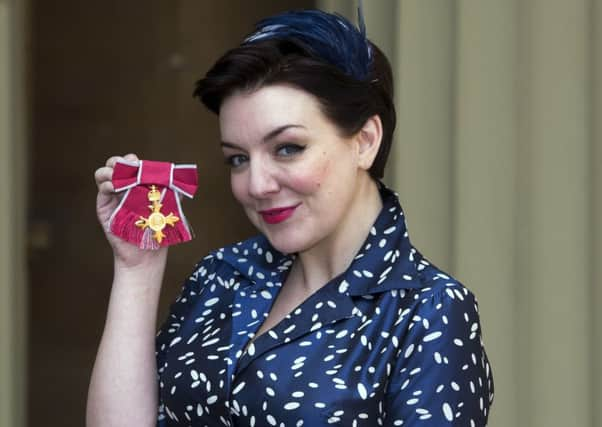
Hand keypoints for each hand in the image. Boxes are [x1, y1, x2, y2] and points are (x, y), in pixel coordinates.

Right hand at [94, 154, 166, 268]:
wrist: (146, 251)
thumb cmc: (158, 229)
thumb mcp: (170, 206)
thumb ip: (174, 191)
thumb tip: (179, 177)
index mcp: (137, 183)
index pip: (131, 163)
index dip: (134, 160)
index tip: (142, 165)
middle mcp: (123, 187)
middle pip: (114, 163)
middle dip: (121, 161)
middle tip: (131, 167)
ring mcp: (112, 195)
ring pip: (103, 173)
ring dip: (111, 170)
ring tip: (120, 176)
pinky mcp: (104, 206)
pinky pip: (102, 189)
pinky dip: (107, 184)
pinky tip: (116, 187)